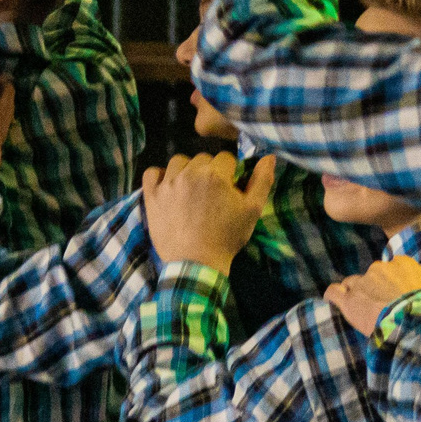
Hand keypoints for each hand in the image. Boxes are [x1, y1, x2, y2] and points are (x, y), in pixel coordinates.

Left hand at [141, 153, 278, 272]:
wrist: (196, 264)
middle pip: (202, 159)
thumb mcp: (252, 210)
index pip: (226, 158)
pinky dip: (159, 177)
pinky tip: (168, 188)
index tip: (229, 189)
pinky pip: (151, 173)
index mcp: (215, 174)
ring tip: (191, 191)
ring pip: (178, 162)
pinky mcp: (151, 196)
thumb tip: (269, 156)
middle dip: (209, 172)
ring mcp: (167, 184)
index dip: (230, 173)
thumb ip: (262, 180)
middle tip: (211, 195)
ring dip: (186, 171)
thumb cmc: (227, 237)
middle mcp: (189, 173)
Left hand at [322, 256, 420, 336]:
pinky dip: (335, 299)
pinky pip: (333, 293)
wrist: (413, 324)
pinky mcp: (348, 301)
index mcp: (403, 264)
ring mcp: (361, 283)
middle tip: (384, 308)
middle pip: (373, 277)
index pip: (393, 269)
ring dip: (355, 295)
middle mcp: (380, 268)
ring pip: (352, 284)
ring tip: (363, 310)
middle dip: (376, 290)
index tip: (401, 297)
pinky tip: (340, 307)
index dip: (395, 284)